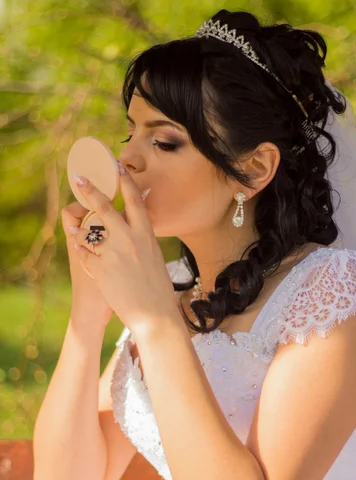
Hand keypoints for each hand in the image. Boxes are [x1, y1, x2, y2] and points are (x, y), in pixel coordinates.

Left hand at [70, 168, 179, 333]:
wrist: (155, 314)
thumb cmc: (158, 288)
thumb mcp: (154, 256)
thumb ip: (143, 237)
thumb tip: (138, 222)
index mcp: (146, 234)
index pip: (134, 199)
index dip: (124, 179)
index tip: (116, 165)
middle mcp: (128, 239)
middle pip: (104, 206)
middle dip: (89, 189)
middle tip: (79, 177)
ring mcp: (113, 253)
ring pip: (87, 231)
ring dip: (78, 226)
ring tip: (72, 222)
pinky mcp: (101, 269)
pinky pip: (84, 253)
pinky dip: (81, 250)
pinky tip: (79, 249)